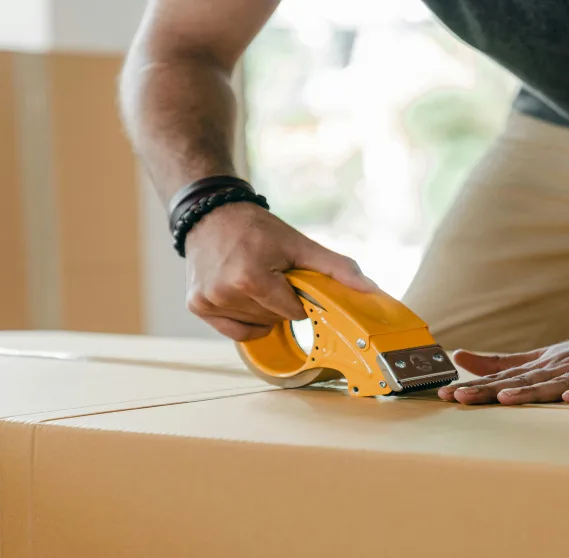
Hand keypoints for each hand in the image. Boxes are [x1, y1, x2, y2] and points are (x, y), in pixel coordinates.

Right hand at [184, 202, 376, 340]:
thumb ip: (336, 268)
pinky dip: (244, 319)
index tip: (288, 278)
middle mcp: (225, 292)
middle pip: (274, 319)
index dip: (297, 297)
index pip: (293, 312)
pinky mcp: (197, 306)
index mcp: (250, 278)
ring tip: (253, 279)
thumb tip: (370, 290)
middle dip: (279, 302)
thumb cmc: (256, 228)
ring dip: (262, 310)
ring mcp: (208, 301)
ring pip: (255, 326)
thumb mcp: (299, 244)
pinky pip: (235, 331)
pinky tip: (241, 294)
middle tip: (270, 274)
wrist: (211, 214)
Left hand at [438, 324, 568, 404]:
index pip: (506, 376)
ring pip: (559, 383)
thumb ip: (504, 362)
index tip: (447, 394)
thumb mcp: (545, 357)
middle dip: (492, 390)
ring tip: (506, 399)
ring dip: (532, 391)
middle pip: (525, 380)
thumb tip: (460, 357)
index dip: (477, 386)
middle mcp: (565, 365)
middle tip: (463, 397)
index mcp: (546, 363)